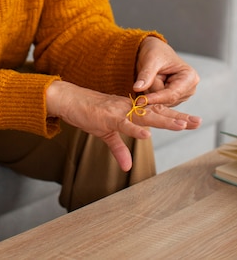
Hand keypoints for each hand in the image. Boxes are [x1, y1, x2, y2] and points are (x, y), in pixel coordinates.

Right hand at [46, 80, 200, 171]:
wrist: (69, 100)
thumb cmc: (88, 113)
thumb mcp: (106, 134)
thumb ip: (119, 149)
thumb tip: (127, 167)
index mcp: (130, 110)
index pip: (156, 113)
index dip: (174, 117)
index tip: (191, 121)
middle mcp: (128, 108)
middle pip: (157, 112)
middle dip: (177, 118)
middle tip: (197, 121)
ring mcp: (118, 111)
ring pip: (144, 116)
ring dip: (163, 121)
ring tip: (181, 126)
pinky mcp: (106, 117)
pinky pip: (123, 124)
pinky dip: (134, 130)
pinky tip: (147, 134)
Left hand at [134, 36, 200, 106]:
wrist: (154, 51)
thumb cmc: (156, 51)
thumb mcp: (150, 60)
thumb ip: (146, 75)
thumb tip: (138, 88)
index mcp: (189, 77)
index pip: (172, 94)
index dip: (155, 98)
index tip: (140, 101)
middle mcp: (189, 88)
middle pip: (166, 101)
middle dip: (152, 93)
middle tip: (142, 80)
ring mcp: (182, 95)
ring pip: (161, 103)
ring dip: (150, 93)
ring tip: (149, 78)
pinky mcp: (174, 99)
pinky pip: (159, 103)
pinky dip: (151, 95)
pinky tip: (149, 84)